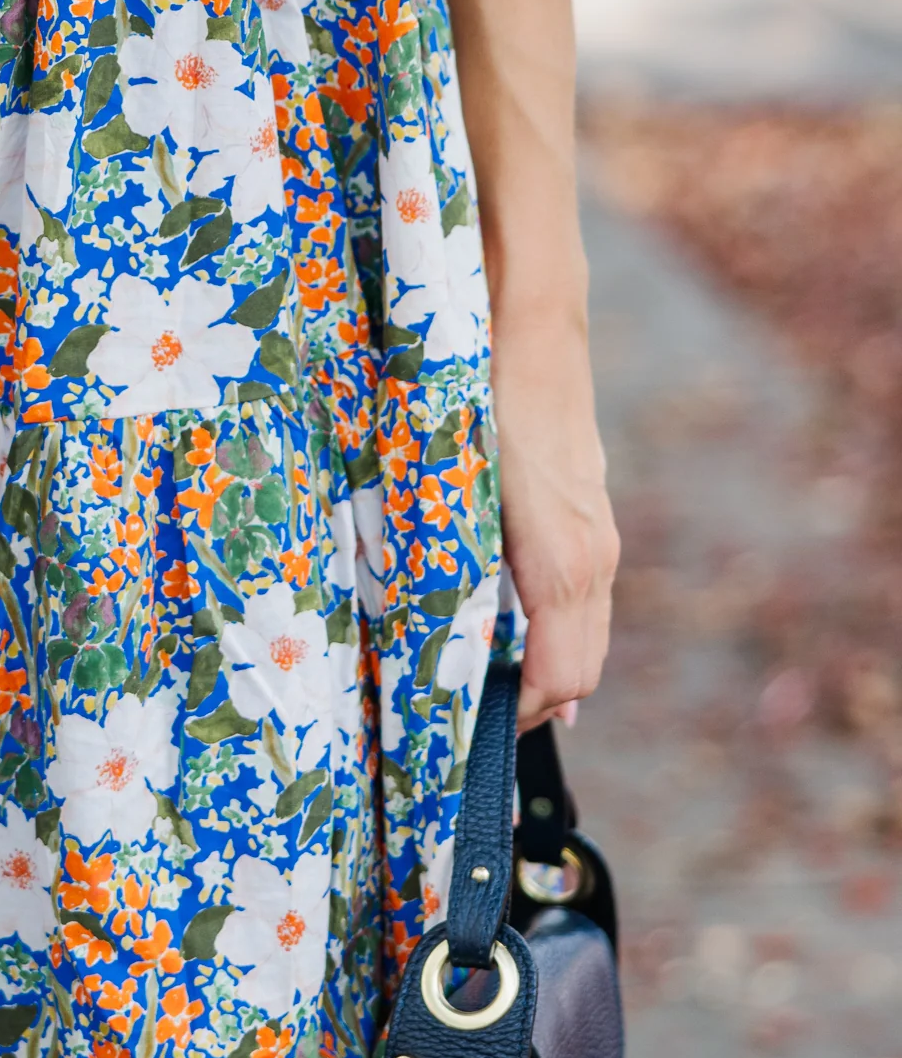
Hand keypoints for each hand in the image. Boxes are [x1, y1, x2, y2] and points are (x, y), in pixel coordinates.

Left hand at [492, 316, 618, 730]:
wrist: (531, 324)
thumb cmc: (477, 403)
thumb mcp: (457, 495)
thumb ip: (463, 572)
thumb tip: (475, 644)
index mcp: (563, 563)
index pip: (561, 680)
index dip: (517, 717)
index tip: (464, 734)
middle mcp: (595, 557)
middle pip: (581, 670)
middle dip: (530, 704)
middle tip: (468, 719)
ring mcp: (600, 533)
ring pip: (586, 633)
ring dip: (543, 665)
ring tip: (481, 678)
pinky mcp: (591, 510)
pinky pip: (584, 596)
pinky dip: (554, 626)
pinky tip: (512, 623)